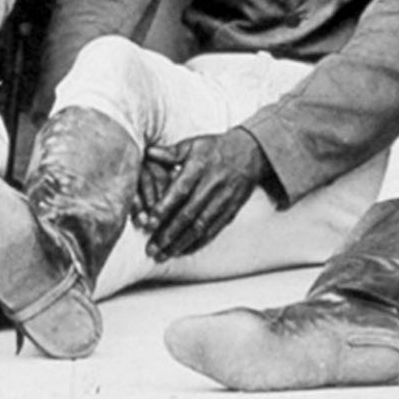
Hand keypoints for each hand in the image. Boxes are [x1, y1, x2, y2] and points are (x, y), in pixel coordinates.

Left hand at [139, 129, 268, 262]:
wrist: (250, 153)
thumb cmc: (216, 149)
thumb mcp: (194, 144)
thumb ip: (170, 152)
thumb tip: (148, 152)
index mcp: (200, 167)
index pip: (180, 191)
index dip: (164, 209)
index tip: (148, 224)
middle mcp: (212, 185)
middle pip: (189, 214)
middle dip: (168, 234)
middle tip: (151, 248)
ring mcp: (224, 201)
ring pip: (201, 227)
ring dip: (181, 243)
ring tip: (163, 255)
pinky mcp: (231, 212)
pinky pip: (213, 232)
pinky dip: (197, 244)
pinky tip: (182, 251)